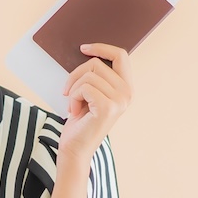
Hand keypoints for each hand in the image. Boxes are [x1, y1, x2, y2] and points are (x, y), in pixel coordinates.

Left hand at [59, 42, 132, 161]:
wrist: (74, 149)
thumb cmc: (80, 121)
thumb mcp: (91, 94)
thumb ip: (96, 76)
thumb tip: (86, 51)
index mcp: (126, 88)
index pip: (121, 55)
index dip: (102, 48)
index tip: (83, 48)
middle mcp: (128, 93)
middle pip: (97, 63)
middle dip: (76, 75)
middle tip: (69, 92)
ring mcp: (120, 101)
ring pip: (88, 75)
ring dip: (73, 90)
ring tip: (74, 105)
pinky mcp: (108, 107)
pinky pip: (84, 88)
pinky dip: (73, 98)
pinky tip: (74, 111)